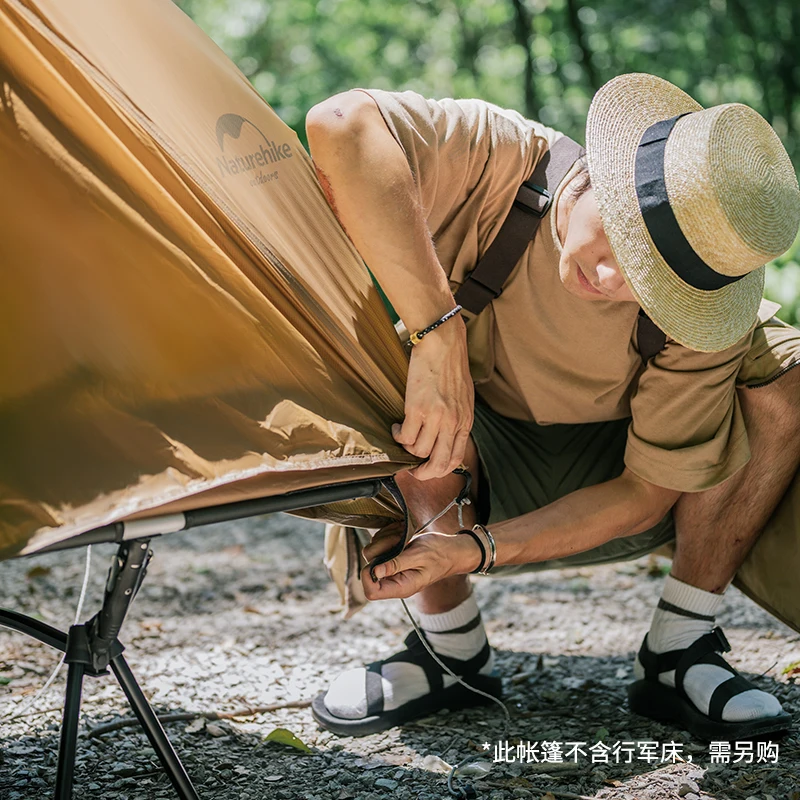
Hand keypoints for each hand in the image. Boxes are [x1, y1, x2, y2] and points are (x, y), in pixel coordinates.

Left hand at [362, 530, 480, 599]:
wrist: (450, 549)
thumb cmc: (439, 554)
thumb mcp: (418, 556)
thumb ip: (396, 565)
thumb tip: (375, 572)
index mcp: (401, 587)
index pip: (371, 592)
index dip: (368, 576)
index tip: (380, 558)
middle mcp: (394, 580)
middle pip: (368, 569)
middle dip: (380, 549)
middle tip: (397, 541)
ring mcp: (392, 569)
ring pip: (373, 553)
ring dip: (386, 540)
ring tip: (403, 538)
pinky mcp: (392, 558)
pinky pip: (380, 544)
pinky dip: (388, 536)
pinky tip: (402, 536)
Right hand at [393, 317, 472, 479]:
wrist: (443, 343)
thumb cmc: (451, 366)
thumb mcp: (463, 397)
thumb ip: (458, 418)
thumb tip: (446, 435)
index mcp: (465, 421)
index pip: (455, 459)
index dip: (439, 470)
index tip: (427, 469)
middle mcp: (453, 423)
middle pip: (438, 464)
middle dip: (422, 473)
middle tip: (411, 469)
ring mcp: (436, 417)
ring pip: (418, 452)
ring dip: (407, 448)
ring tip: (404, 434)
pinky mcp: (417, 409)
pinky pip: (405, 437)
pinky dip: (398, 435)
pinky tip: (398, 425)